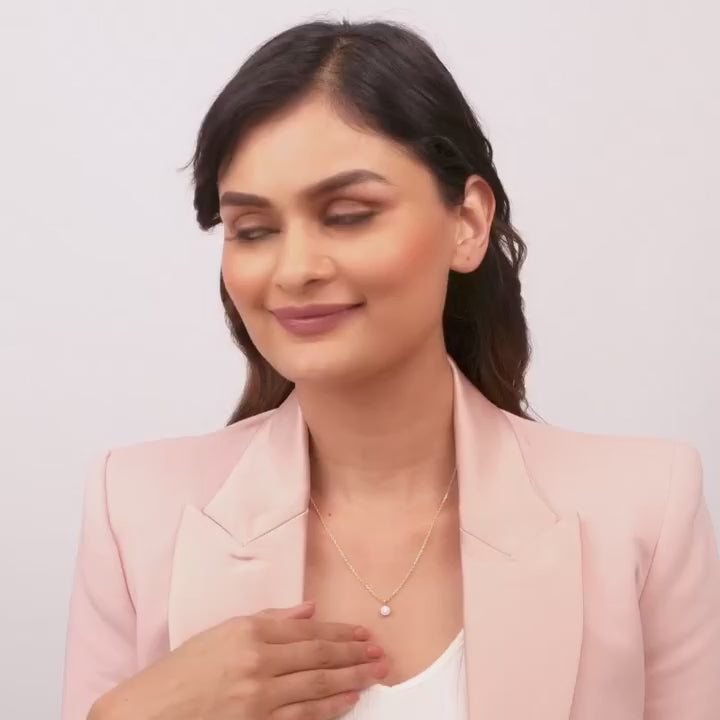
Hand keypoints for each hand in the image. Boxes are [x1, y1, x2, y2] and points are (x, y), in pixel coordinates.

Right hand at [91, 601, 387, 719]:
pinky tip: (349, 701)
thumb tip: (310, 610)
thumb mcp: (222, 632)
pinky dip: (331, 708)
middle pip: (320, 656)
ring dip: (352, 680)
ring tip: (374, 674)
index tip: (362, 633)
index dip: (341, 632)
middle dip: (355, 655)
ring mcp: (259, 697)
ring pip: (318, 685)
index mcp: (250, 632)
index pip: (309, 631)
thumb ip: (270, 619)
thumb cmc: (182, 671)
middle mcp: (258, 661)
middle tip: (381, 654)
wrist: (148, 713)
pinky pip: (304, 716)